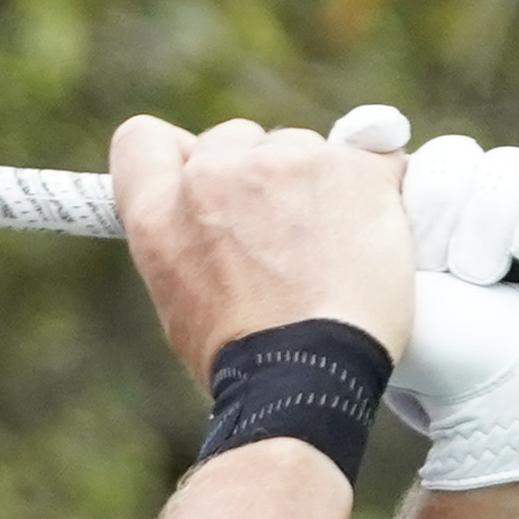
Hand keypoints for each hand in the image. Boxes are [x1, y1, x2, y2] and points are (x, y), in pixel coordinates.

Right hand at [107, 114, 415, 378]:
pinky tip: (372, 236)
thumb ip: (185, 237)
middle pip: (233, 138)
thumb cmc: (244, 360)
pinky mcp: (352, 167)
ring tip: (330, 252)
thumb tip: (208, 217)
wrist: (309, 380)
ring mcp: (286, 162)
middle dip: (255, 173)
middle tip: (279, 233)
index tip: (198, 172)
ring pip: (301, 147)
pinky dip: (376, 188)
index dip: (174, 154)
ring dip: (315, 184)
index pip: (142, 140)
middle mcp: (215, 174)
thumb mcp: (179, 301)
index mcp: (160, 213)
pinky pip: (373, 156)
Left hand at [323, 105, 518, 493]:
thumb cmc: (440, 366)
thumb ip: (349, 229)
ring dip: (492, 221)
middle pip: (453, 159)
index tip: (404, 212)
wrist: (518, 408)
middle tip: (448, 268)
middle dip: (448, 210)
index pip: (407, 162)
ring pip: (506, 167)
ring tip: (486, 277)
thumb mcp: (375, 295)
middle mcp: (464, 225)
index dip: (410, 183)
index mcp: (409, 235)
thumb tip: (346, 150)